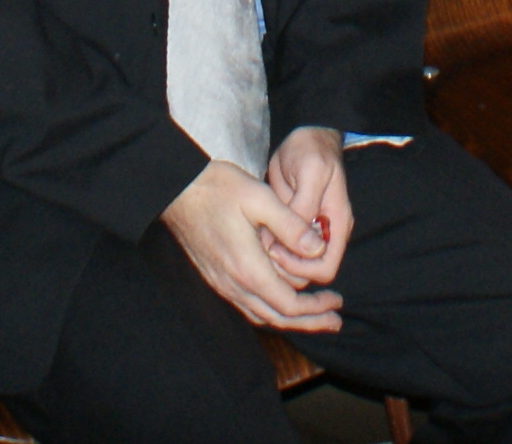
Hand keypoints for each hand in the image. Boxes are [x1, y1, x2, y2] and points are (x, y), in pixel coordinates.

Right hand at [162, 158, 342, 332]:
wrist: (176, 188)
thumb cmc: (218, 188)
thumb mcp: (260, 197)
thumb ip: (291, 226)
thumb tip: (317, 250)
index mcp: (248, 268)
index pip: (288, 305)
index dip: (315, 309)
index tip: (335, 301)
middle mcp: (233, 284)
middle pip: (276, 318)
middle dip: (308, 322)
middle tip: (334, 321)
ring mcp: (221, 284)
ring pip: (260, 315)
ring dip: (289, 319)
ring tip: (313, 315)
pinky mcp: (215, 277)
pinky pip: (246, 306)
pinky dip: (269, 309)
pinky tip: (280, 299)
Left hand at [260, 127, 355, 291]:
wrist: (302, 136)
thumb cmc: (310, 150)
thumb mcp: (310, 171)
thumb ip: (304, 206)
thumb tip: (296, 239)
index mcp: (336, 223)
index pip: (326, 267)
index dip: (302, 268)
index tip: (278, 251)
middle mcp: (325, 233)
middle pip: (308, 272)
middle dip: (285, 266)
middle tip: (263, 247)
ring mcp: (309, 231)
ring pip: (293, 264)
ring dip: (274, 258)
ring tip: (258, 238)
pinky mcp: (293, 226)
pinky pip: (283, 249)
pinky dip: (269, 247)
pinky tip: (257, 233)